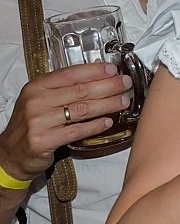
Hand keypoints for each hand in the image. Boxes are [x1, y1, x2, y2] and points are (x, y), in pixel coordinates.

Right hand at [0, 64, 131, 180]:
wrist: (11, 154)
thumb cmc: (32, 124)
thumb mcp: (41, 100)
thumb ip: (64, 89)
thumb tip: (97, 77)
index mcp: (36, 87)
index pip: (70, 74)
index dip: (94, 71)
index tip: (112, 69)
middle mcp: (36, 101)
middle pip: (80, 91)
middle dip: (107, 86)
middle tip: (125, 84)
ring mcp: (39, 121)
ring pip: (82, 109)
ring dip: (107, 104)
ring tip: (123, 102)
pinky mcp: (43, 140)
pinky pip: (77, 131)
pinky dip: (95, 126)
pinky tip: (108, 122)